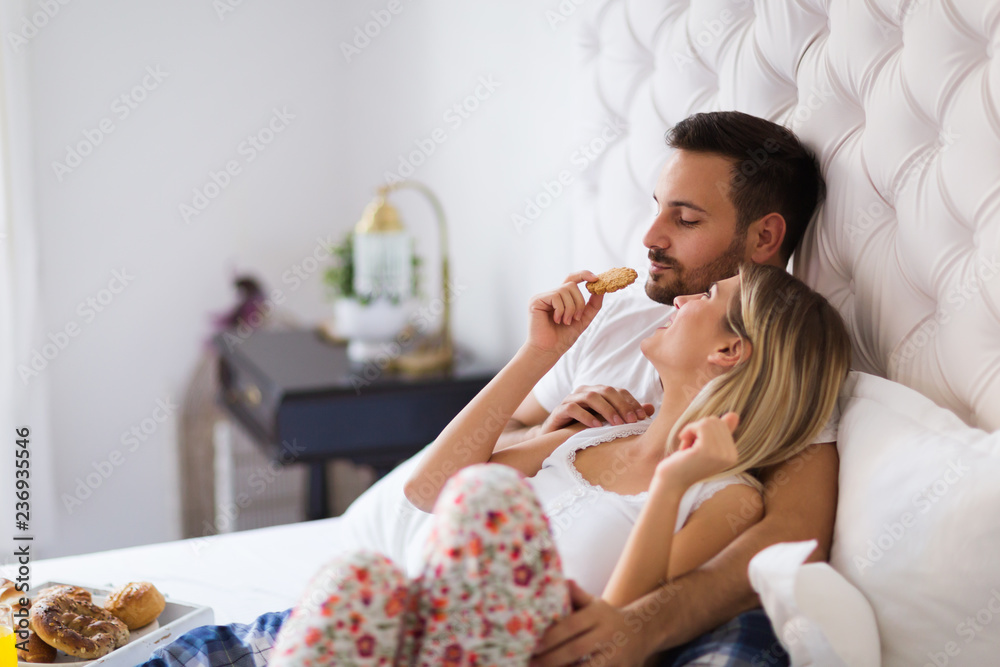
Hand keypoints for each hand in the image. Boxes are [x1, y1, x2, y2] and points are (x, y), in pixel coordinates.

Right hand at [525, 271, 602, 359]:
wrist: (549, 350)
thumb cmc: (563, 337)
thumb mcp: (583, 319)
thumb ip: (593, 305)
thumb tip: (601, 290)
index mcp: (561, 298)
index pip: (572, 279)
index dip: (584, 275)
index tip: (596, 279)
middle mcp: (551, 295)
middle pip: (571, 284)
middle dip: (579, 302)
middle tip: (576, 318)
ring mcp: (542, 297)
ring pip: (565, 289)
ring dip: (570, 308)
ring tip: (565, 322)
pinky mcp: (536, 301)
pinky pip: (556, 296)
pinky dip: (561, 310)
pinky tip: (557, 320)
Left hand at [531, 581, 649, 666]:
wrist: (643, 631)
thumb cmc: (609, 618)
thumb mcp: (595, 603)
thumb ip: (576, 595)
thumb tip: (561, 581)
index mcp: (598, 614)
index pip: (571, 625)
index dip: (551, 636)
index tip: (533, 644)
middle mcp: (607, 634)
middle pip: (575, 649)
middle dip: (551, 658)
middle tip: (531, 662)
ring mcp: (616, 655)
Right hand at [540, 385, 654, 431]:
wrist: (554, 439)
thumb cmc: (583, 429)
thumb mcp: (607, 422)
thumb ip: (626, 414)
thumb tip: (650, 408)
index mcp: (598, 392)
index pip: (618, 391)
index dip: (631, 402)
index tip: (642, 417)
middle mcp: (585, 391)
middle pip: (606, 391)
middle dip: (622, 405)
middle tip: (632, 421)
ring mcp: (571, 399)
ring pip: (591, 396)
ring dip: (607, 410)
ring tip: (617, 424)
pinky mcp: (559, 410)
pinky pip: (573, 408)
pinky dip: (586, 416)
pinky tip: (596, 427)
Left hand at [655, 413, 739, 489]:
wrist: (671, 483)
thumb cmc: (684, 463)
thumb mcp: (703, 446)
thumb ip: (719, 432)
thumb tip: (734, 414)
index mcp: (732, 455)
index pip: (722, 425)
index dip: (703, 431)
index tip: (695, 447)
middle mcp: (731, 456)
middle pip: (716, 421)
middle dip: (698, 429)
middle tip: (690, 446)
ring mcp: (721, 454)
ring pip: (708, 422)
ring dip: (692, 430)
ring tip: (687, 447)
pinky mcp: (707, 451)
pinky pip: (701, 426)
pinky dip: (688, 430)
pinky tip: (683, 444)